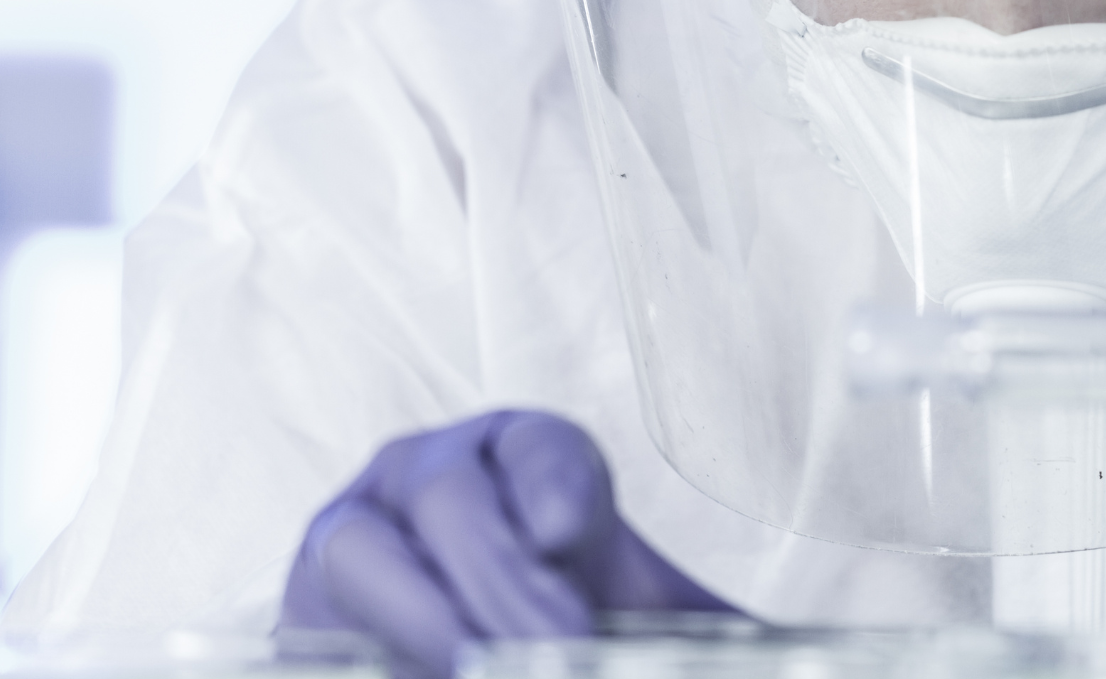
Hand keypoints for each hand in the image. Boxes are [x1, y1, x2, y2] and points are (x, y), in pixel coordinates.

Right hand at [279, 410, 734, 678]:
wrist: (487, 648)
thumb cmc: (573, 622)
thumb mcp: (647, 615)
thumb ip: (705, 628)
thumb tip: (804, 654)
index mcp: (520, 457)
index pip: (539, 449)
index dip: (553, 485)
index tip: (571, 535)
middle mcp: (427, 476)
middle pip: (451, 500)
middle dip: (502, 578)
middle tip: (557, 646)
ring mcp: (351, 536)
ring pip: (359, 550)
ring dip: (422, 615)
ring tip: (474, 665)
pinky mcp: (301, 611)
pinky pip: (312, 624)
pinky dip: (371, 650)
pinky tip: (421, 673)